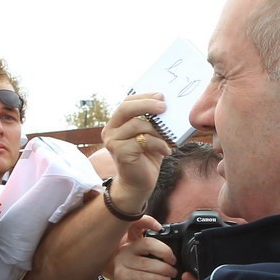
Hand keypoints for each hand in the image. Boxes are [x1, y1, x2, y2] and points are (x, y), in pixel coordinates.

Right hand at [100, 94, 170, 213]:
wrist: (138, 184)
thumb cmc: (146, 158)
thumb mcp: (150, 135)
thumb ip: (152, 121)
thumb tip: (168, 105)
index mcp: (116, 123)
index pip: (127, 102)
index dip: (144, 97)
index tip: (161, 96)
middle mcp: (110, 130)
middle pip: (126, 108)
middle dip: (146, 105)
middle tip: (164, 107)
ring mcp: (113, 141)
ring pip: (137, 125)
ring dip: (157, 131)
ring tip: (168, 139)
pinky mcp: (120, 152)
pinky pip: (144, 141)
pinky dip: (159, 144)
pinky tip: (166, 151)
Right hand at [113, 216, 175, 279]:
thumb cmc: (142, 279)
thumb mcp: (150, 262)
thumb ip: (156, 253)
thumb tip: (173, 252)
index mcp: (132, 243)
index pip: (136, 226)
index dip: (147, 222)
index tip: (159, 227)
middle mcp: (125, 249)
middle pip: (146, 244)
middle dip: (164, 251)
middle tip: (173, 261)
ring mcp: (121, 262)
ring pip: (146, 263)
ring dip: (163, 268)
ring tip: (172, 273)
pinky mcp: (122, 275)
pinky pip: (143, 275)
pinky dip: (157, 278)